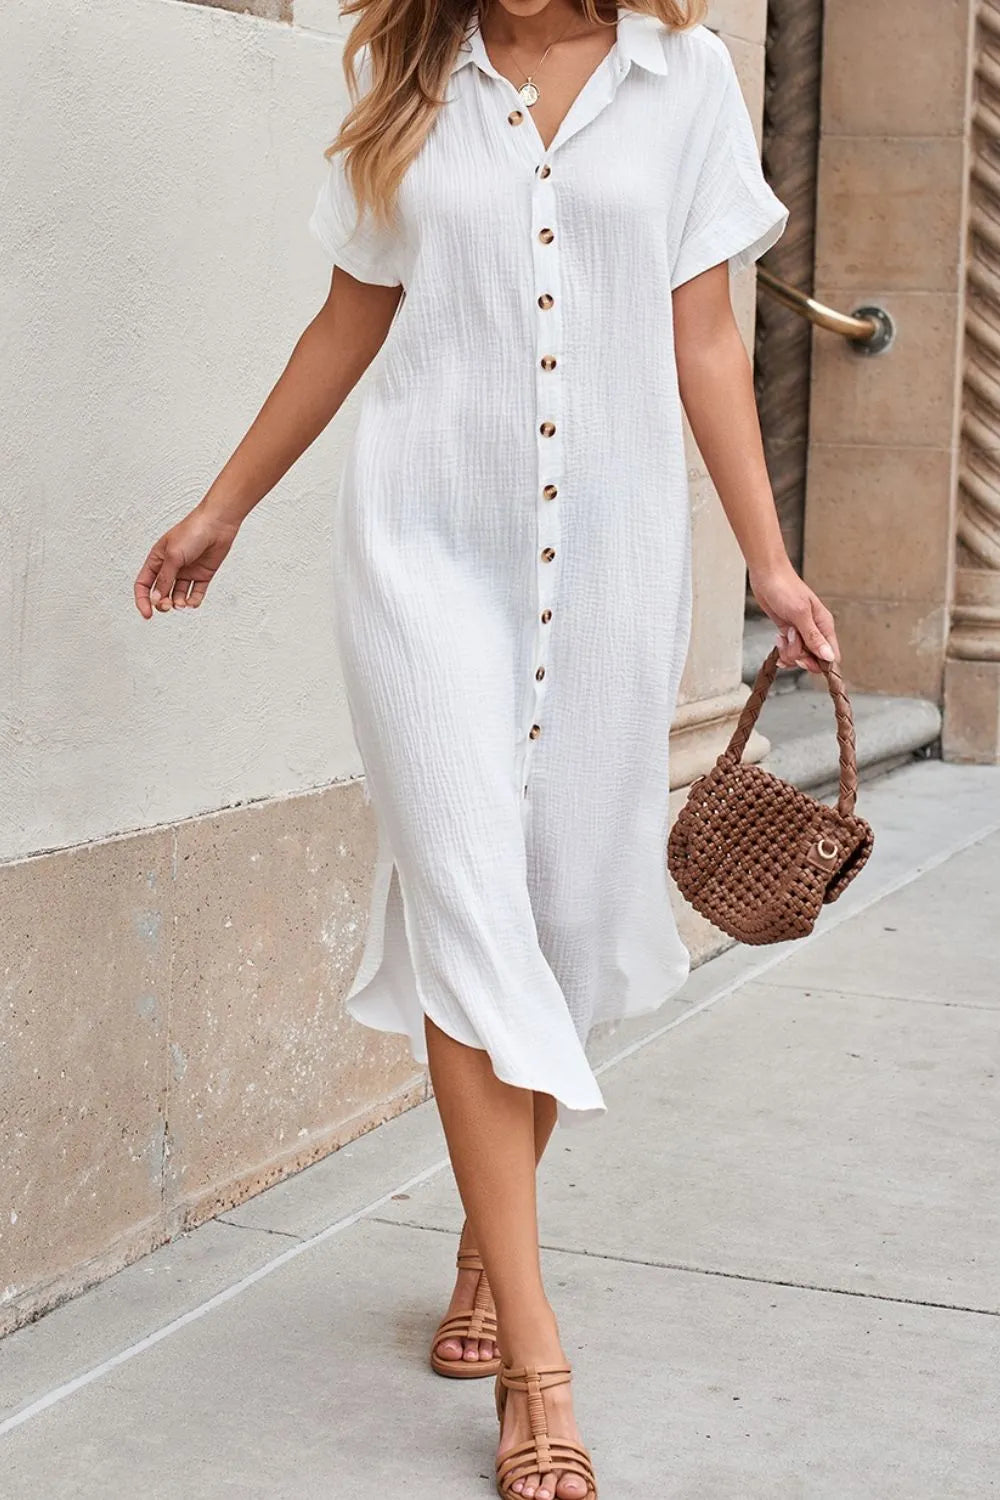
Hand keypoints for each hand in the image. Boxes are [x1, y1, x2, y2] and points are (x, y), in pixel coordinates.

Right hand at [133, 503, 240, 618]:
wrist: (218, 524)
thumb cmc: (192, 532)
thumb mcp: (173, 556)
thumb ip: (164, 579)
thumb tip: (155, 599)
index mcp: (157, 559)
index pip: (143, 584)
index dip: (143, 600)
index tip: (147, 614)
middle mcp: (170, 567)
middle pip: (160, 592)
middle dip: (162, 603)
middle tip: (167, 606)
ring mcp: (186, 571)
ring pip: (178, 595)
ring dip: (178, 603)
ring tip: (182, 603)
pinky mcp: (202, 575)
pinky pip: (195, 592)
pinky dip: (193, 601)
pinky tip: (192, 602)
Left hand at [748, 562, 839, 673]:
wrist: (766, 575)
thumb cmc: (785, 587)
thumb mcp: (800, 614)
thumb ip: (813, 637)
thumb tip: (828, 656)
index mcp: (824, 625)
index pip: (831, 655)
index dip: (819, 663)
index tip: (804, 660)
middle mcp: (815, 630)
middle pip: (813, 659)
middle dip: (799, 656)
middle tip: (790, 641)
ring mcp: (801, 631)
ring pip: (799, 655)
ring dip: (788, 650)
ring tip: (783, 634)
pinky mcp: (789, 631)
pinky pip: (789, 649)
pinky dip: (782, 647)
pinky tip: (778, 637)